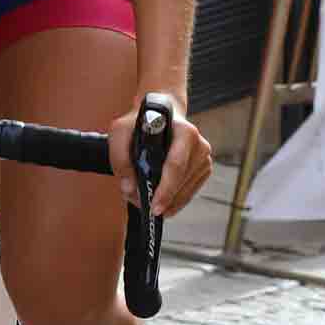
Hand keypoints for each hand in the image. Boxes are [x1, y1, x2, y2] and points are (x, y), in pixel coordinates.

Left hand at [109, 90, 212, 219]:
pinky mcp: (204, 169)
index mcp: (185, 132)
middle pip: (181, 183)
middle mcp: (200, 145)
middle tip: (142, 208)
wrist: (160, 116)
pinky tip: (160, 200)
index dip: (165, 190)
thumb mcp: (121, 132)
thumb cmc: (141, 123)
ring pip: (186, 192)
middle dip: (161, 200)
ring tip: (145, 202)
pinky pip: (189, 193)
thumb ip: (119, 158)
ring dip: (166, 203)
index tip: (154, 208)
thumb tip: (129, 188)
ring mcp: (204, 159)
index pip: (176, 166)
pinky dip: (174, 200)